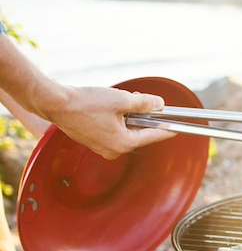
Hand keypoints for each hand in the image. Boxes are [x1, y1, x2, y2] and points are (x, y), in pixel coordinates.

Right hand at [41, 85, 173, 159]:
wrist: (55, 104)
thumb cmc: (86, 103)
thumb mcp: (121, 100)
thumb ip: (144, 103)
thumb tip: (159, 104)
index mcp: (123, 143)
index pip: (152, 136)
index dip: (166, 130)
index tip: (178, 128)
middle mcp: (113, 150)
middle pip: (138, 133)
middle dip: (143, 117)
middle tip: (145, 101)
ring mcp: (102, 148)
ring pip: (126, 130)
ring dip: (129, 116)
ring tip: (125, 100)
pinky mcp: (94, 141)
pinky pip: (114, 130)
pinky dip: (118, 119)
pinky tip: (113, 106)